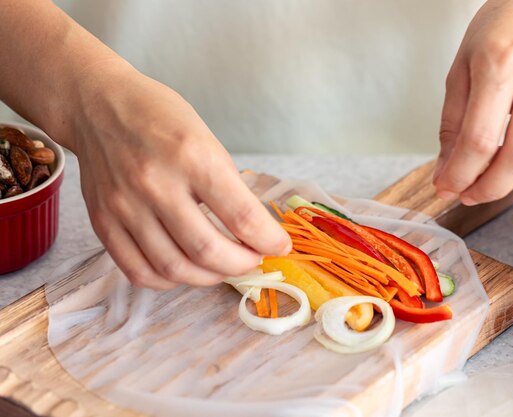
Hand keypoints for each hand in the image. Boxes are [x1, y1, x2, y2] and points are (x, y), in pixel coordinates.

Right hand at [67, 64, 290, 288]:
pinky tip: (185, 270)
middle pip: (208, 251)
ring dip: (209, 278)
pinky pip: (138, 271)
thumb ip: (228, 187)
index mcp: (192, 156)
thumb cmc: (160, 117)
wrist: (98, 106)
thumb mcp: (207, 138)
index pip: (242, 217)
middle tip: (253, 260)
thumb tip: (255, 232)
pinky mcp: (103, 221)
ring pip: (174, 269)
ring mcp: (125, 206)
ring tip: (223, 267)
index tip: (279, 246)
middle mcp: (156, 183)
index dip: (269, 241)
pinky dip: (169, 281)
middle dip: (242, 265)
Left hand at [433, 0, 512, 204]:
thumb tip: (447, 170)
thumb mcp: (461, 68)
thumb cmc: (504, 30)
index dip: (459, 174)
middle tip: (469, 193)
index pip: (479, 139)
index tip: (447, 187)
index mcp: (501, 65)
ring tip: (495, 174)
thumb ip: (451, 123)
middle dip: (486, 189)